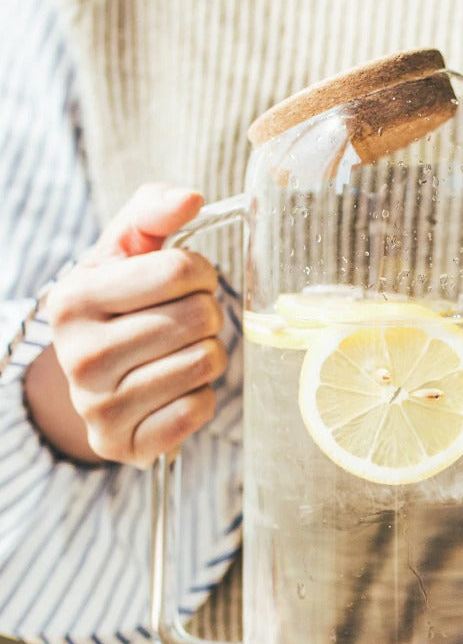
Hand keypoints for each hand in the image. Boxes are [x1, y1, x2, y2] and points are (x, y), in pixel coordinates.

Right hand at [27, 183, 225, 466]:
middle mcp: (78, 355)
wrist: (96, 376)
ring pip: (206, 363)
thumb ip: (153, 212)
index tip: (186, 283)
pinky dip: (200, 398)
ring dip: (208, 355)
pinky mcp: (122, 445)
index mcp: (74, 299)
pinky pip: (198, 410)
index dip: (199, 272)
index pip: (182, 271)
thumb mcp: (125, 250)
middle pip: (199, 318)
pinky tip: (175, 390)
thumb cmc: (121, 304)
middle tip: (184, 322)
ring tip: (178, 354)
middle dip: (206, 315)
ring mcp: (98, 407)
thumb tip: (192, 199)